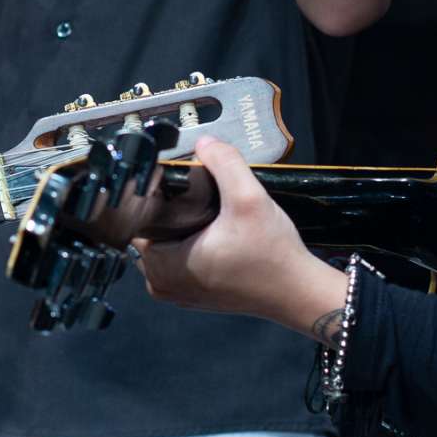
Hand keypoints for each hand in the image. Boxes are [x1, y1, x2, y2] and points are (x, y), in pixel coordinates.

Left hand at [133, 139, 346, 335]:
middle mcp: (161, 284)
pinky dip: (190, 243)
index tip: (180, 185)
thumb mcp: (249, 198)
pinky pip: (178, 259)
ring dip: (180, 226)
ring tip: (209, 213)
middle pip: (149, 230)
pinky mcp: (193, 294)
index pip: (138, 219)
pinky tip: (213, 230)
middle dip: (170, 211)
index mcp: (162, 266)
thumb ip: (224, 163)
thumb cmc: (273, 255)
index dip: (156, 197)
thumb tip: (204, 142)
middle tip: (202, 198)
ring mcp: (176, 293)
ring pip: (164, 243)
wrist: (298, 292)